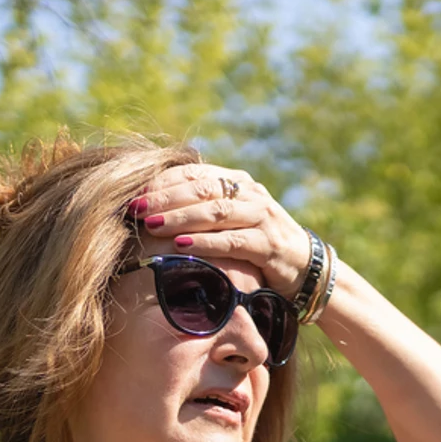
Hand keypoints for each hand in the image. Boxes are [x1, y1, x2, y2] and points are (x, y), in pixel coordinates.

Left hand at [132, 164, 312, 295]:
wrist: (305, 267)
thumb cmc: (257, 243)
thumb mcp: (232, 219)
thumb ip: (204, 208)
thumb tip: (153, 208)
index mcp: (237, 181)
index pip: (194, 173)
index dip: (163, 182)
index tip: (135, 194)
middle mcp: (250, 193)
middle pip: (201, 189)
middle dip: (165, 198)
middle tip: (135, 208)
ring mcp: (262, 217)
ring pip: (215, 212)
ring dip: (180, 217)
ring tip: (151, 225)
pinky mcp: (268, 245)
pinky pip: (232, 241)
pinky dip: (204, 242)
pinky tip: (180, 246)